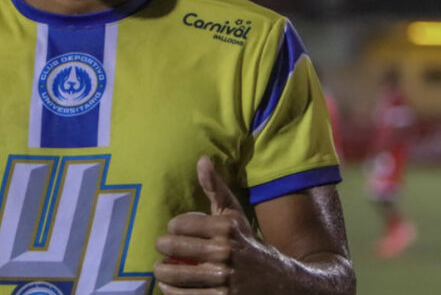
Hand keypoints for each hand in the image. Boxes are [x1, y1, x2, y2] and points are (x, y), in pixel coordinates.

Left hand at [153, 156, 281, 293]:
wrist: (279, 282)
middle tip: (160, 250)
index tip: (173, 232)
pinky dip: (171, 292)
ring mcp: (223, 278)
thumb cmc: (249, 243)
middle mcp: (225, 252)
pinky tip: (169, 287)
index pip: (180, 224)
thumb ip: (216, 188)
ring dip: (162, 273)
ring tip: (160, 270)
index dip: (172, 228)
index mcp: (226, 227)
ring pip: (176, 274)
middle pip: (174, 248)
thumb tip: (202, 160)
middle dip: (162, 248)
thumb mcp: (235, 215)